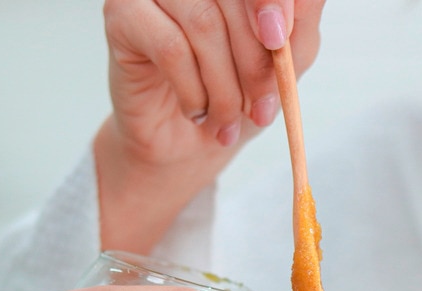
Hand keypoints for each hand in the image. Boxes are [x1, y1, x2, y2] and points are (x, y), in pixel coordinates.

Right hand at [94, 0, 325, 250]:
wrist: (184, 145)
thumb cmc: (235, 95)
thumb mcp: (286, 61)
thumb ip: (298, 24)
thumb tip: (293, 6)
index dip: (273, 2)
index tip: (280, 41)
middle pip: (234, 0)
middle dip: (254, 62)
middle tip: (261, 108)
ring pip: (204, 23)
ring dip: (224, 85)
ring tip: (227, 121)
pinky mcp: (123, 14)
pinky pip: (170, 47)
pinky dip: (193, 90)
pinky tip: (197, 112)